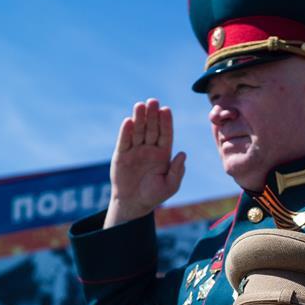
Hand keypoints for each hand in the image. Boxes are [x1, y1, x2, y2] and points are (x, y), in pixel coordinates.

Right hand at [104, 98, 185, 226]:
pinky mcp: (122, 154)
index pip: (165, 134)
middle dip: (152, 115)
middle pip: (151, 128)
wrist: (133, 204)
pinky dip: (126, 131)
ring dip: (139, 118)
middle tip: (153, 101)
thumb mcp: (170, 186)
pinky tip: (128, 121)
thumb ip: (177, 171)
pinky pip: (124, 141)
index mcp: (163, 153)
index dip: (166, 122)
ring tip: (140, 106)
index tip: (166, 110)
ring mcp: (135, 150)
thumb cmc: (154, 195)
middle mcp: (150, 148)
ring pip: (138, 131)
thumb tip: (183, 154)